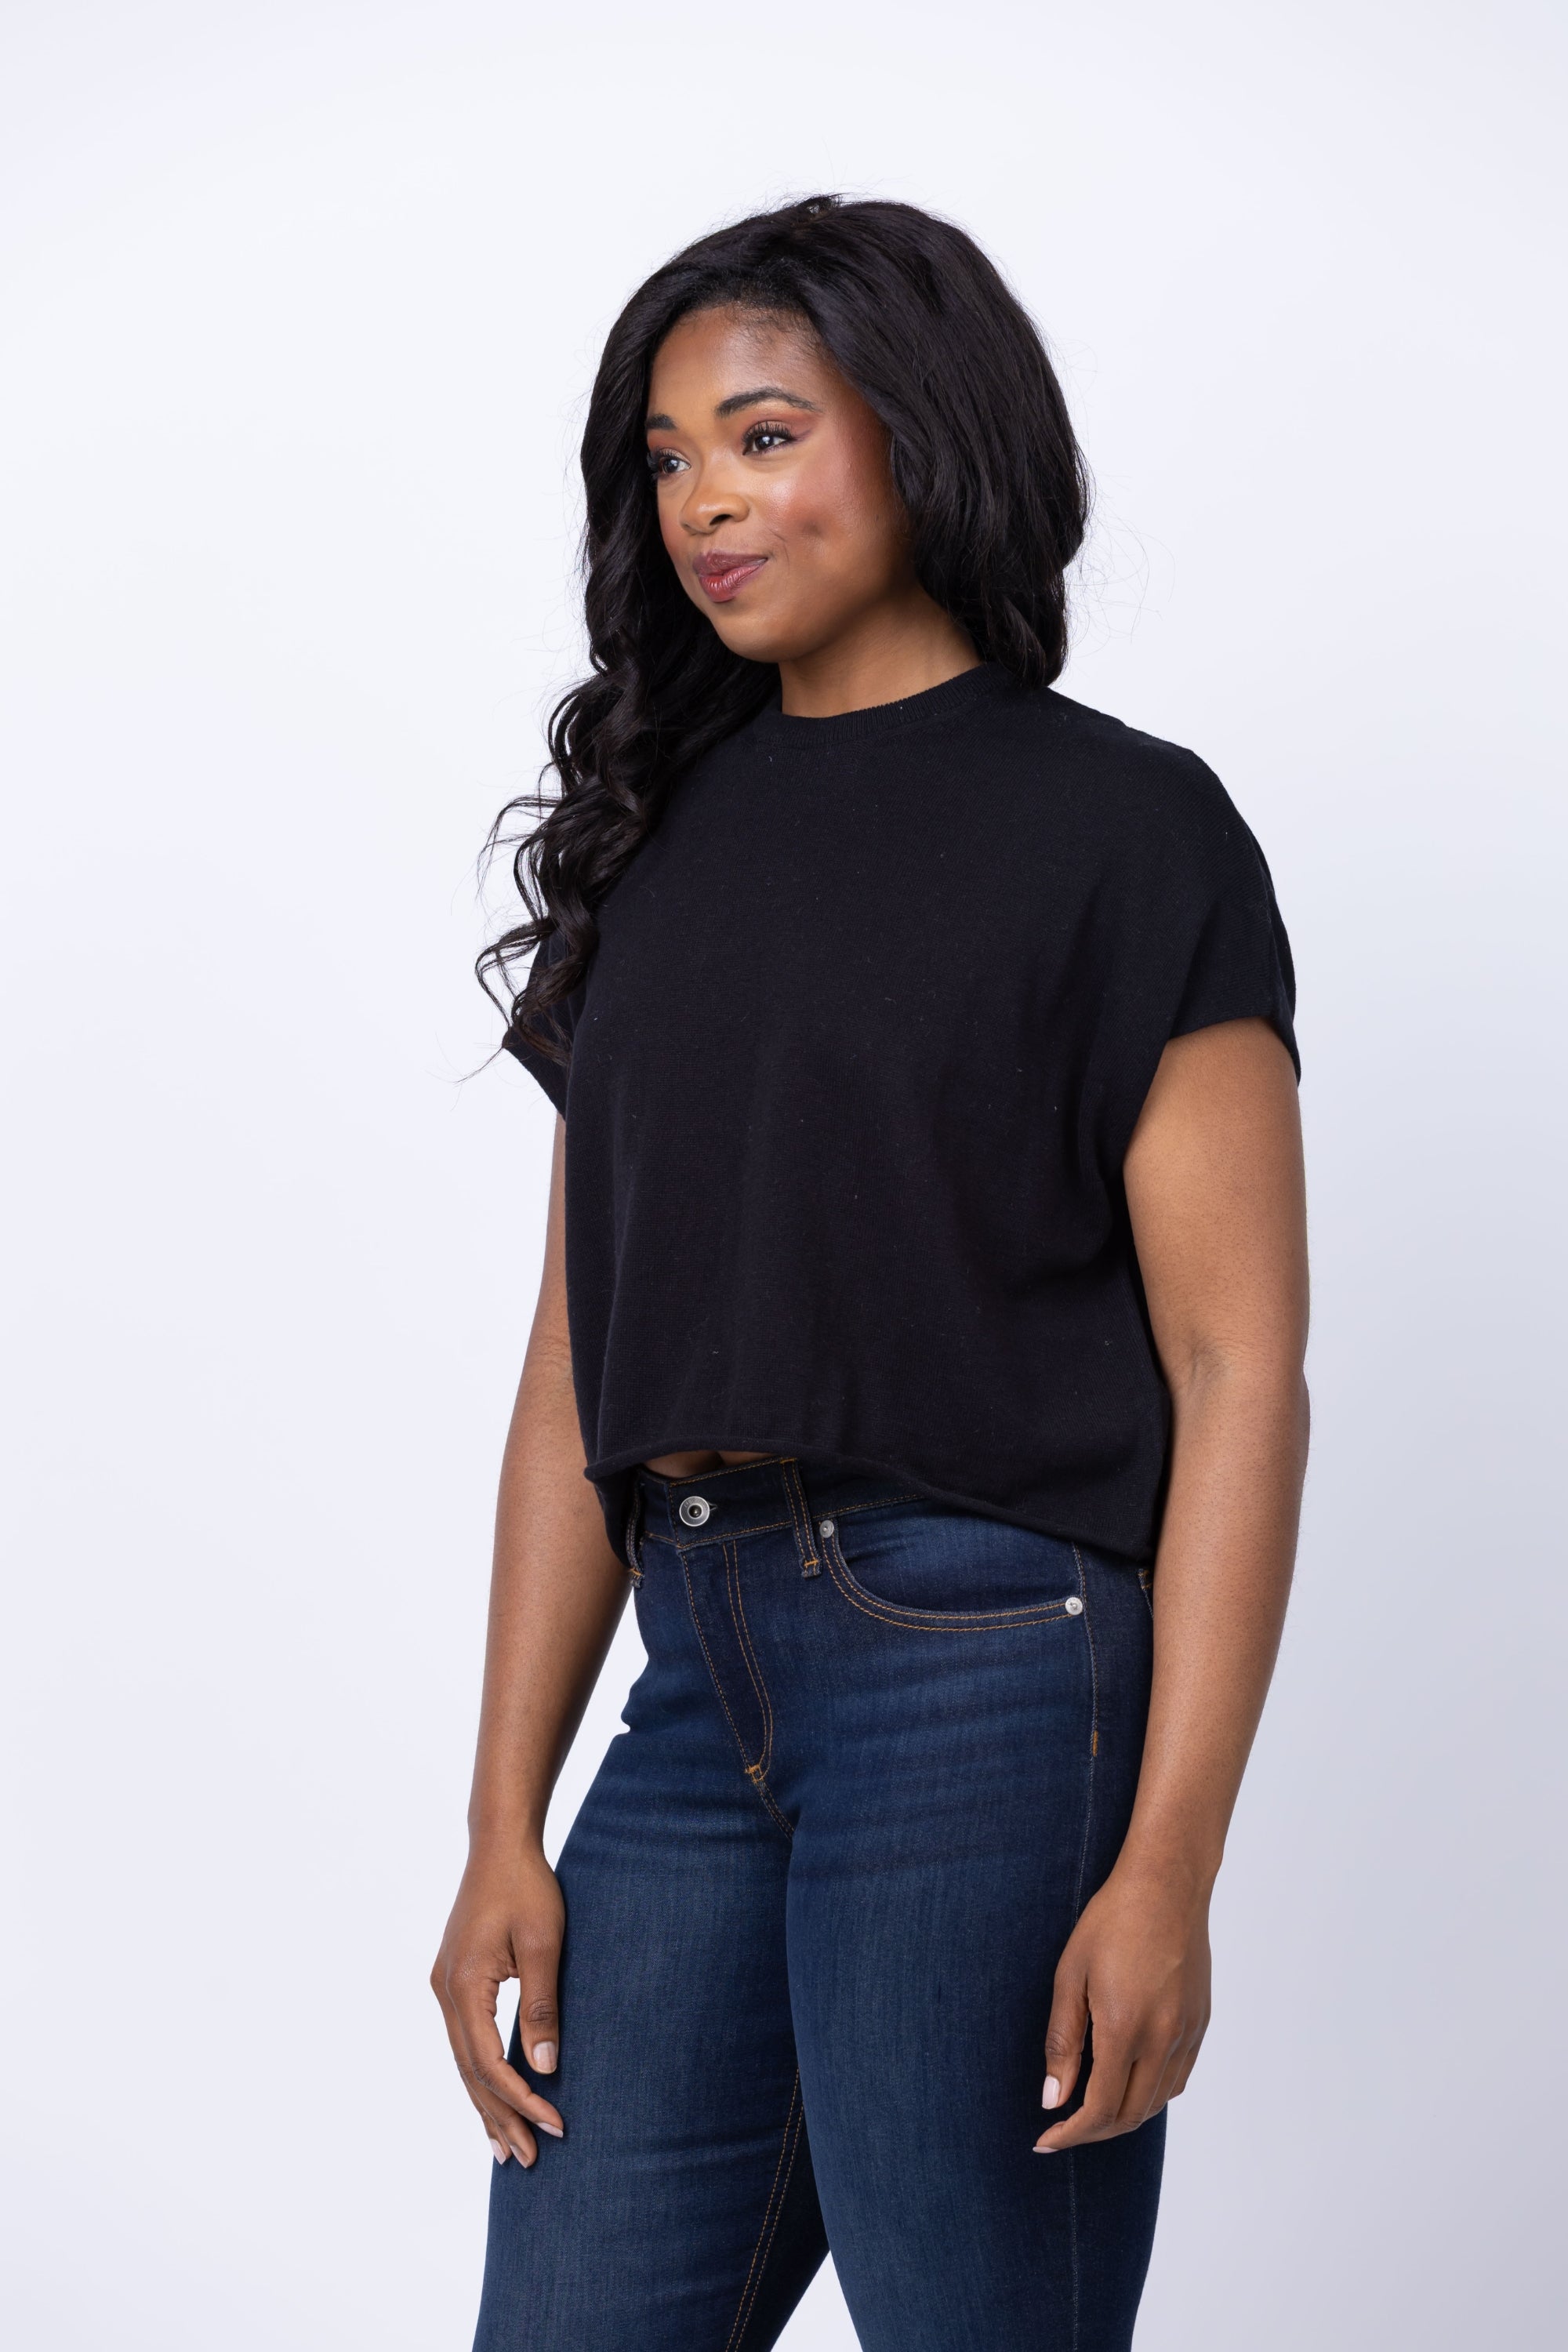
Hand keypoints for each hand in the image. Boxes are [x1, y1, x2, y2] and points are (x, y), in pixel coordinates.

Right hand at [431, 1844, 566, 2166]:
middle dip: (500, 2117)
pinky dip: (479, 2077)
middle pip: (470, 2073)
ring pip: (463, 2063)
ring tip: (506, 2151)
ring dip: (486, 2106)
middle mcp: (445, 1993)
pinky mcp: (454, 1982)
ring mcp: (445, 1988)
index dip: (522, 2099)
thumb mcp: (544, 1944)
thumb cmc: (527, 1888)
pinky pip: (465, 2043)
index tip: (556, 2125)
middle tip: (530, 2161)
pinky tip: (491, 2101)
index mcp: (464, 1986)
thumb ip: (542, 2006)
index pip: (490, 2063)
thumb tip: (545, 2067)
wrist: (499, 1846)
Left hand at [1035, 1859, 1211, 2151]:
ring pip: (1157, 2102)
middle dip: (1093, 2132)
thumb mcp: (1070, 1975)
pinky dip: (1152, 2094)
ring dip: (1123, 2116)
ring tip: (1090, 2109)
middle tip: (1062, 2127)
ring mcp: (1187, 2033)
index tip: (1044, 2139)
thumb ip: (1063, 2042)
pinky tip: (1129, 2082)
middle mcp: (1162, 2039)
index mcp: (1125, 2029)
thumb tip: (1053, 2099)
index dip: (1071, 2133)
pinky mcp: (1201, 2024)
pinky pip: (1178, 2079)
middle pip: (1130, 2115)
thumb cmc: (1111, 1922)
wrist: (1166, 1885)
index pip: (1100, 2110)